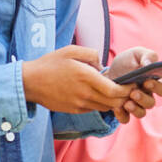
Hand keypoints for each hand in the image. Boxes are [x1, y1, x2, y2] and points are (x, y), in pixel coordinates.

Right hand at [21, 45, 151, 118]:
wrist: (29, 83)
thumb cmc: (50, 64)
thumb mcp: (71, 50)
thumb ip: (92, 54)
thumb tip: (103, 65)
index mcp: (87, 77)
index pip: (116, 91)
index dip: (127, 90)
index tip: (132, 84)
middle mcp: (85, 94)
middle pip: (114, 102)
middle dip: (125, 97)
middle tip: (129, 90)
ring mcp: (79, 104)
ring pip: (105, 107)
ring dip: (113, 101)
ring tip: (115, 92)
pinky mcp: (74, 110)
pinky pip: (94, 109)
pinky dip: (101, 104)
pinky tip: (99, 95)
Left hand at [105, 46, 161, 119]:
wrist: (107, 71)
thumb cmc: (126, 62)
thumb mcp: (136, 54)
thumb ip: (147, 55)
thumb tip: (149, 63)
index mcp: (153, 83)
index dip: (157, 88)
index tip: (147, 81)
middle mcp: (146, 96)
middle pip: (151, 103)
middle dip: (143, 99)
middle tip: (134, 93)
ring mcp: (135, 105)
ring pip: (141, 113)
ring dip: (135, 109)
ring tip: (127, 103)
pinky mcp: (123, 111)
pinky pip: (125, 119)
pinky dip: (122, 115)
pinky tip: (117, 108)